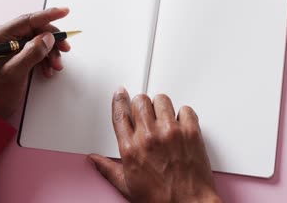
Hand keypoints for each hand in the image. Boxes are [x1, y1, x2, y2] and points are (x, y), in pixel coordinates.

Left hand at [0, 7, 70, 119]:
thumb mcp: (16, 72)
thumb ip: (32, 52)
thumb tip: (47, 37)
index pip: (27, 20)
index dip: (48, 15)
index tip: (64, 11)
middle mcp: (2, 38)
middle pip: (35, 30)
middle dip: (51, 41)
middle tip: (64, 49)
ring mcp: (8, 46)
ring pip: (38, 41)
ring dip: (50, 52)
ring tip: (55, 66)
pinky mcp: (14, 55)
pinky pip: (35, 50)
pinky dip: (44, 59)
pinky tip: (47, 69)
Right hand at [89, 88, 221, 202]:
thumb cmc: (160, 199)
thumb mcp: (127, 186)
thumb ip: (108, 169)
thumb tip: (95, 160)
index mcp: (131, 148)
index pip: (120, 113)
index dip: (119, 100)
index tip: (120, 93)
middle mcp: (149, 136)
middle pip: (140, 101)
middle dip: (141, 104)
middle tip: (146, 113)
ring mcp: (171, 132)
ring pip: (162, 100)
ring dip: (162, 107)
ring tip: (164, 119)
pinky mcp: (190, 132)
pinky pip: (185, 109)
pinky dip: (184, 115)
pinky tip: (181, 125)